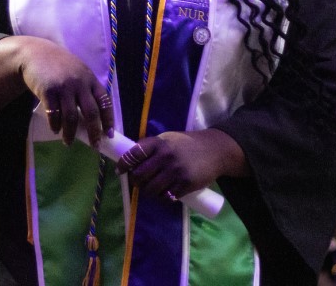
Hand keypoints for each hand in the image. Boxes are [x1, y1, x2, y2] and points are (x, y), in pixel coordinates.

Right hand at [16, 37, 114, 147]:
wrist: (35, 53)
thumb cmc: (59, 66)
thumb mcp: (78, 72)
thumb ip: (87, 89)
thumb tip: (95, 118)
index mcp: (90, 79)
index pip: (105, 101)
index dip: (108, 119)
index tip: (109, 135)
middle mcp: (79, 83)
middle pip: (90, 112)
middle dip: (94, 132)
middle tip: (94, 145)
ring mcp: (63, 87)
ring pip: (71, 117)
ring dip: (70, 133)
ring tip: (68, 142)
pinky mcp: (47, 91)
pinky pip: (54, 114)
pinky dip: (55, 125)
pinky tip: (55, 130)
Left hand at [116, 129, 244, 200]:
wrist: (215, 150)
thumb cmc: (187, 144)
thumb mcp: (169, 139)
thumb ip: (152, 148)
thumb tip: (130, 161)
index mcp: (159, 142)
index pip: (134, 153)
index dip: (123, 163)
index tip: (120, 170)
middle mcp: (166, 156)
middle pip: (139, 175)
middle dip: (135, 181)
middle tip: (138, 182)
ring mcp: (176, 171)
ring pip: (151, 189)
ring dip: (148, 192)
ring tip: (151, 188)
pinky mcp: (185, 184)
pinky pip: (166, 197)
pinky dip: (162, 197)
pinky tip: (165, 193)